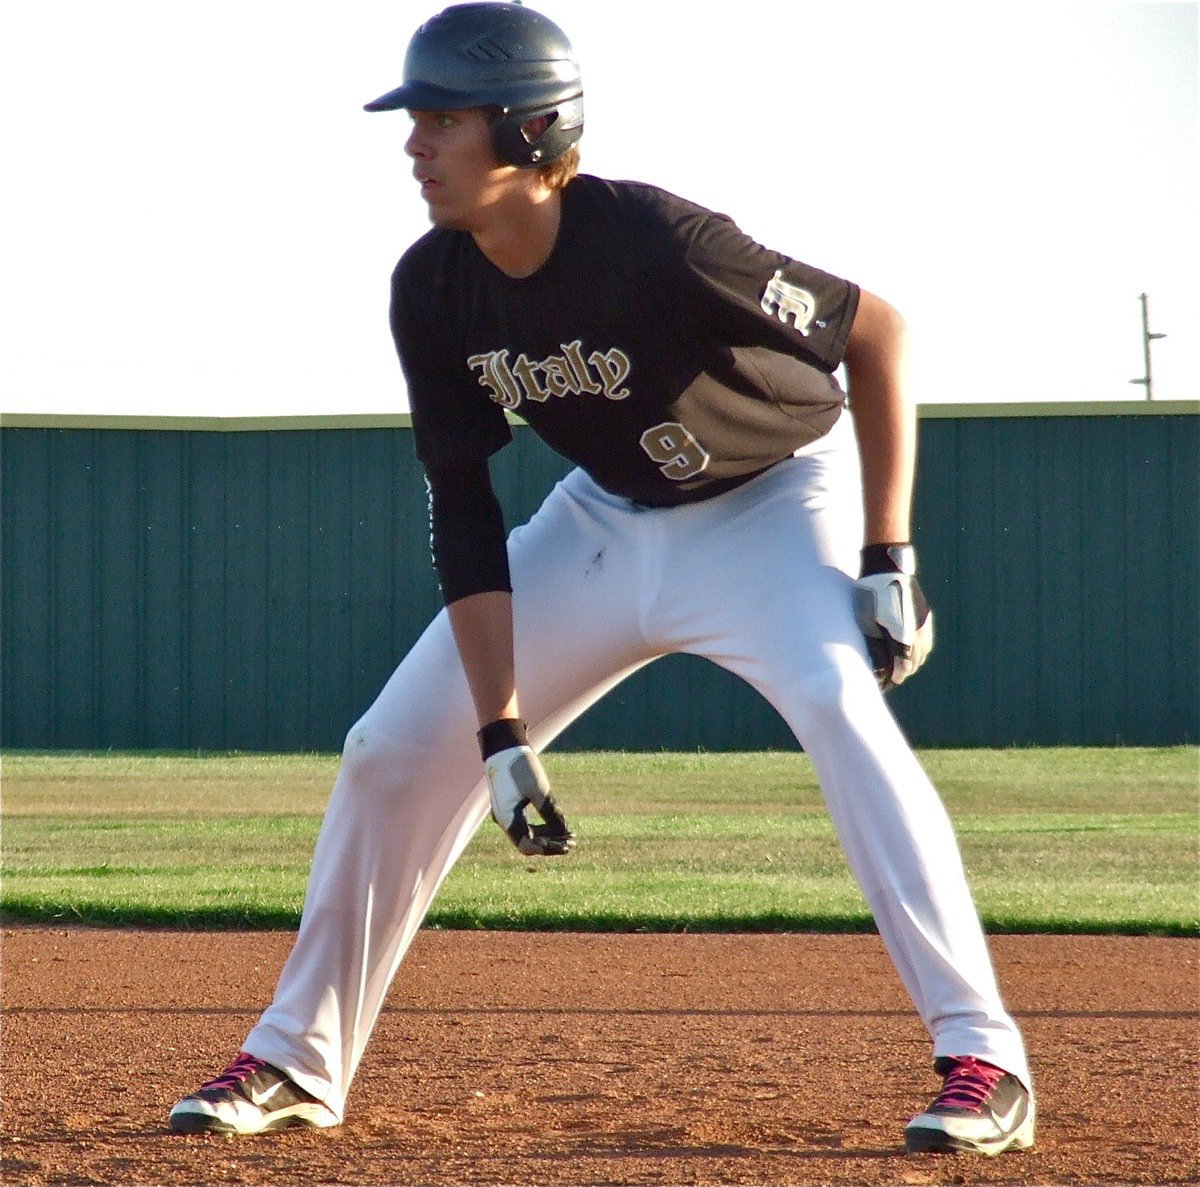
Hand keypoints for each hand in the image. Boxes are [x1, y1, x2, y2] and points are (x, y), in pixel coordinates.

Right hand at [479, 720, 575, 856]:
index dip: (547, 849)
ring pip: (530, 833)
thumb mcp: (538, 789)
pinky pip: (528, 822)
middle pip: (529, 842)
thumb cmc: (520, 765)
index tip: (565, 846)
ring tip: (570, 834)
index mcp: (506, 819)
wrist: (504, 744)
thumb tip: (565, 831)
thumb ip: (551, 811)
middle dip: (551, 844)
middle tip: (572, 841)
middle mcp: (505, 820)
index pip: (527, 846)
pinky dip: (543, 825)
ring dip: (549, 835)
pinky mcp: (513, 805)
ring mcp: (508, 813)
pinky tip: (560, 824)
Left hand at [852, 543, 933, 689]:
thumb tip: (877, 666)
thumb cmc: (870, 595)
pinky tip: (909, 651)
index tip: (886, 684)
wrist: (887, 567)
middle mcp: (918, 632)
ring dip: (912, 662)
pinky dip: (918, 650)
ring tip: (898, 667)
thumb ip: (874, 646)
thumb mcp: (866, 623)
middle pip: (914, 663)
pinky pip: (926, 641)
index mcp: (904, 636)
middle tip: (889, 679)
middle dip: (902, 673)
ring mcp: (924, 623)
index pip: (903, 667)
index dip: (894, 678)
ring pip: (923, 653)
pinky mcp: (925, 615)